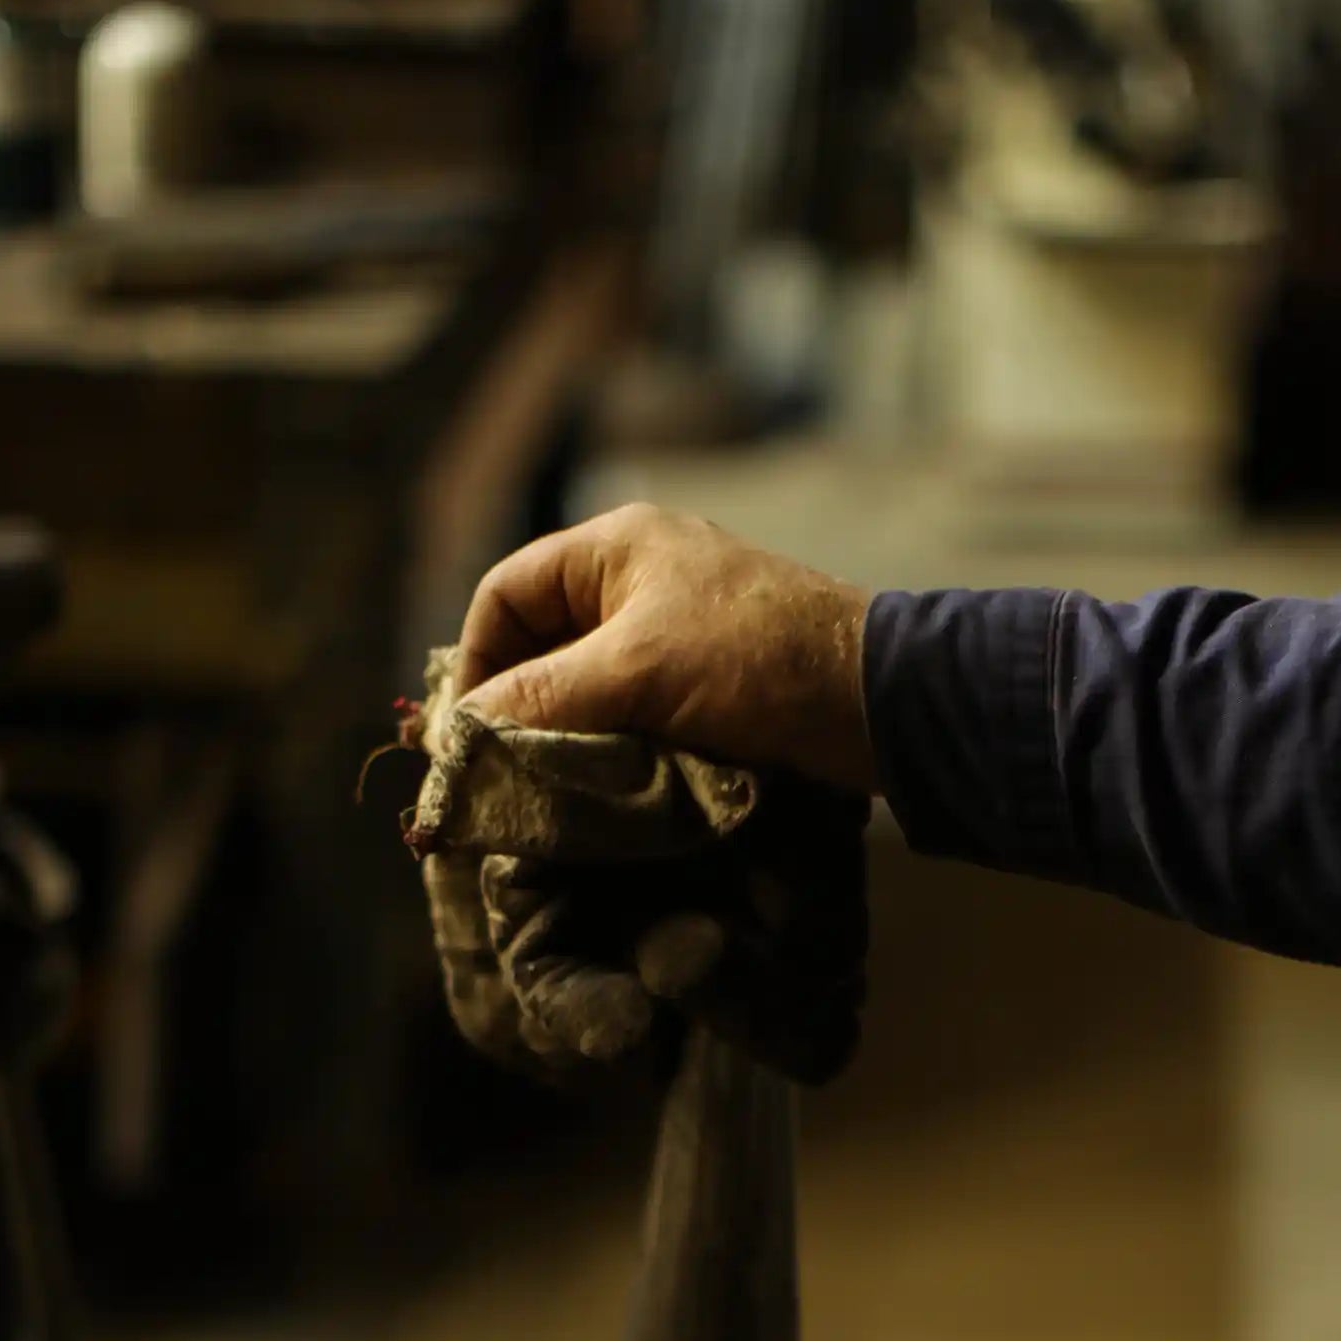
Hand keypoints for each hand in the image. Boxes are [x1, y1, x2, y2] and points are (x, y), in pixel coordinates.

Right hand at [451, 505, 876, 795]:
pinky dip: (609, 750)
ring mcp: (677, 635)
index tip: (469, 734)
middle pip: (541, 644)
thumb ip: (542, 698)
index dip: (476, 659)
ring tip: (544, 792)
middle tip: (498, 774)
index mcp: (616, 548)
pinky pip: (631, 716)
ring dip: (563, 738)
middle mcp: (640, 582)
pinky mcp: (708, 688)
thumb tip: (461, 736)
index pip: (505, 594)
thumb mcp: (635, 674)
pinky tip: (600, 792)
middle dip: (517, 707)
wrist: (879, 702)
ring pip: (585, 688)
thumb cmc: (757, 664)